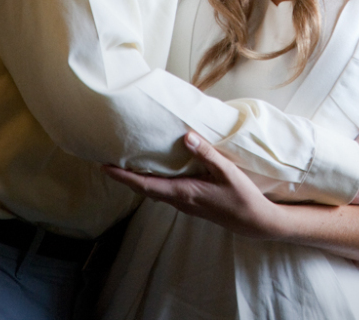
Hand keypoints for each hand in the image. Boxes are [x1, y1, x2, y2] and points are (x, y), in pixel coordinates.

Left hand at [104, 133, 282, 239]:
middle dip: (125, 176)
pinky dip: (153, 181)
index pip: (145, 185)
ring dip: (138, 179)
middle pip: (144, 189)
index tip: (105, 167)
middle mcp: (179, 200)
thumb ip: (206, 153)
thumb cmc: (241, 196)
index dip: (124, 176)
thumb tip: (185, 136)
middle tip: (108, 161)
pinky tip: (156, 170)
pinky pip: (165, 191)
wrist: (253, 221)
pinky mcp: (191, 202)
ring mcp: (184, 203)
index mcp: (183, 193)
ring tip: (127, 162)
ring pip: (154, 191)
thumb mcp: (226, 171)